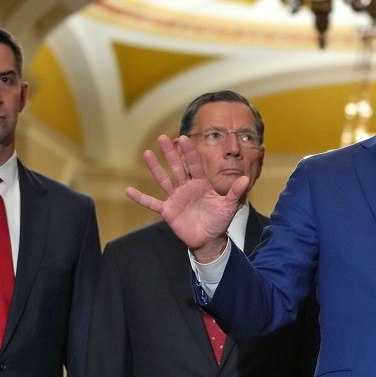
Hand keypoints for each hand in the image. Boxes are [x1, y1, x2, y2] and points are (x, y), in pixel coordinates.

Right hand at [125, 135, 246, 261]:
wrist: (209, 239)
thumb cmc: (219, 220)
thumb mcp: (229, 206)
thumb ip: (235, 192)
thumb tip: (246, 178)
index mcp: (201, 184)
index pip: (194, 165)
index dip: (189, 152)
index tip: (184, 138)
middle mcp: (187, 187)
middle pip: (177, 167)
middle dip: (170, 153)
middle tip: (162, 137)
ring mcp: (176, 198)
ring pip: (164, 180)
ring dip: (155, 168)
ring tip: (147, 153)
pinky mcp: (168, 211)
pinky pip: (152, 203)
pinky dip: (141, 198)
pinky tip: (129, 191)